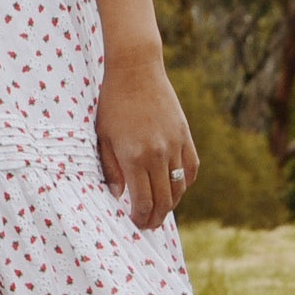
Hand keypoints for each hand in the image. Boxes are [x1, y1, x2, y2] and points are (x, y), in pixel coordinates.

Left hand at [95, 56, 198, 230]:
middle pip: (164, 200)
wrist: (136, 70)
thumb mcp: (103, 137)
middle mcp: (159, 154)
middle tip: (147, 224)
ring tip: (159, 209)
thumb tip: (118, 196)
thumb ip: (111, 170)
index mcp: (135, 157)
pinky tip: (174, 187)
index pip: (143, 201)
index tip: (133, 223)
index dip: (140, 218)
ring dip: (171, 203)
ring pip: (180, 187)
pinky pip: (191, 168)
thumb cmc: (112, 103)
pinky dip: (185, 182)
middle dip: (155, 217)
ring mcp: (176, 145)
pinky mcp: (185, 135)